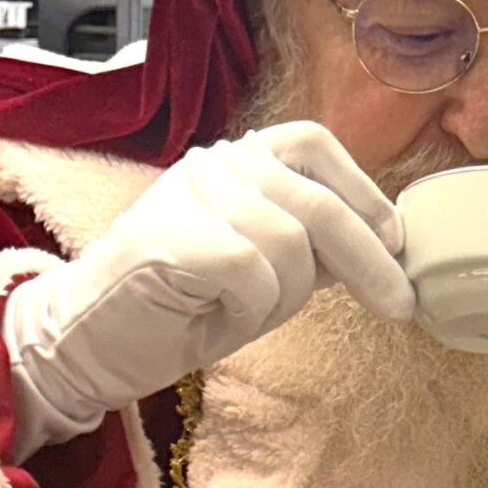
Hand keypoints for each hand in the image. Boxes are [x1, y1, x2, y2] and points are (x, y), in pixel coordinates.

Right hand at [0, 123, 413, 454]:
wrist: (87, 344)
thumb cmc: (180, 308)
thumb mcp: (262, 269)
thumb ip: (310, 245)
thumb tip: (385, 241)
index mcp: (231, 161)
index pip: (312, 144)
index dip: (363, 190)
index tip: (394, 239)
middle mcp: (209, 165)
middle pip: (316, 200)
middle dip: (370, 260)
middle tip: (399, 305)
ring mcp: (186, 196)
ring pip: (290, 243)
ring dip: (285, 296)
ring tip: (242, 313)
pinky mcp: (168, 238)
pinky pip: (252, 272)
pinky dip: (251, 308)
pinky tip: (215, 315)